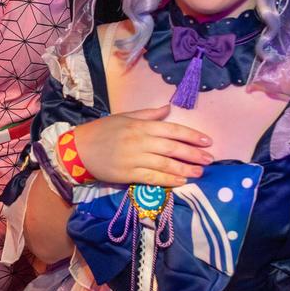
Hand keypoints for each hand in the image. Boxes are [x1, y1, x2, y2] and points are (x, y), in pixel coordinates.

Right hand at [71, 104, 212, 187]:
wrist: (80, 149)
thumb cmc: (103, 130)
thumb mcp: (125, 116)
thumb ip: (148, 114)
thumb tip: (168, 108)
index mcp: (141, 126)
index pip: (172, 130)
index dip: (192, 136)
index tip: (207, 141)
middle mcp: (140, 141)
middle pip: (173, 148)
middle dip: (193, 154)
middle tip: (209, 159)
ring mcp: (134, 159)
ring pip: (165, 165)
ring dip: (185, 169)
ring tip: (200, 172)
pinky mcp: (128, 174)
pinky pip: (153, 178)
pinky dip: (168, 180)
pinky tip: (181, 181)